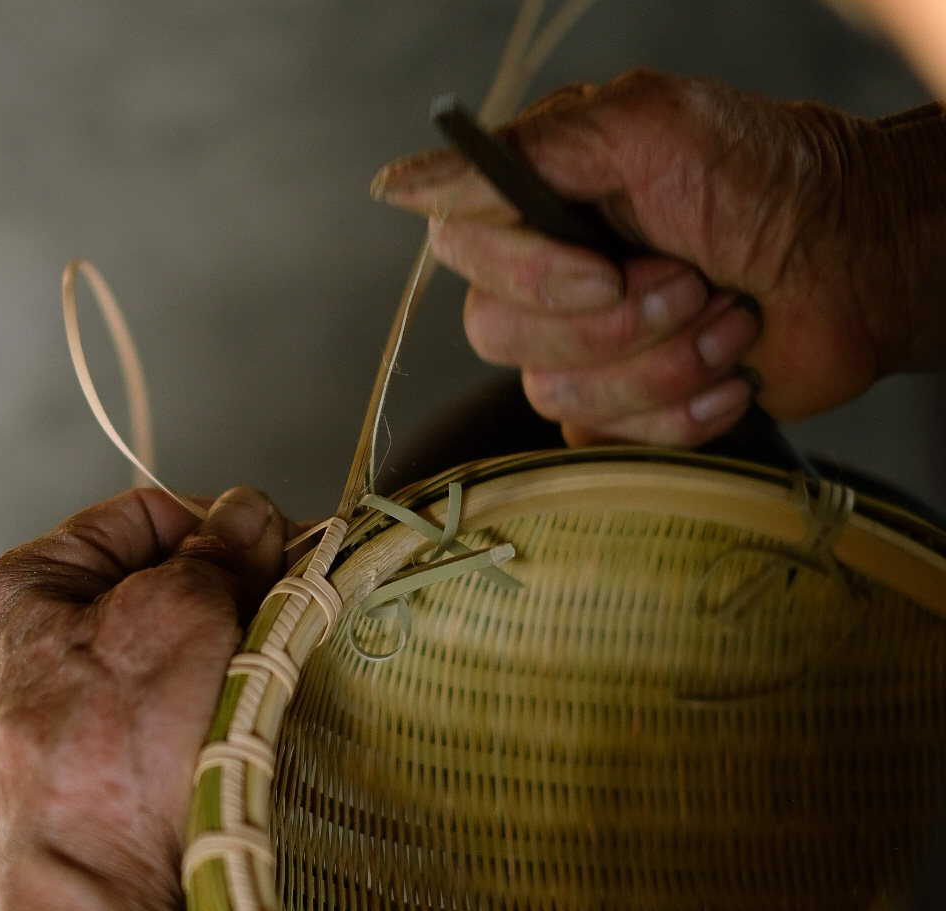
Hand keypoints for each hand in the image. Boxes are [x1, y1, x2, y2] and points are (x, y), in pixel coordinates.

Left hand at [0, 486, 290, 910]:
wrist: (115, 906)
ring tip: (286, 656)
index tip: (277, 548)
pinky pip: (193, 695)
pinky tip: (267, 700)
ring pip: (188, 640)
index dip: (215, 524)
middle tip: (295, 601)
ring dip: (244, 639)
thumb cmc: (120, 753)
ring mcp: (86, 707)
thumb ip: (220, 548)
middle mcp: (47, 644)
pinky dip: (235, 688)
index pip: (142, 516)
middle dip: (236, 586)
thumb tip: (252, 512)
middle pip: (167, 580)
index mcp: (27, 589)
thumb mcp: (178, 613)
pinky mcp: (128, 758)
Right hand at [374, 71, 945, 445]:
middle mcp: (544, 279)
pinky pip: (606, 439)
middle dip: (616, 323)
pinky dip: (684, 412)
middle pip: (498, 334)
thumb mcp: (649, 126)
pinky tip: (731, 369)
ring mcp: (579, 352)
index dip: (532, 276)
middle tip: (692, 281)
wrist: (858, 264)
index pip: (463, 251)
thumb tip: (397, 182)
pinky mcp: (617, 414)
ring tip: (728, 316)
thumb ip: (526, 149)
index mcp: (537, 202)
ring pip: (556, 392)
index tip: (609, 269)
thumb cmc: (769, 179)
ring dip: (665, 363)